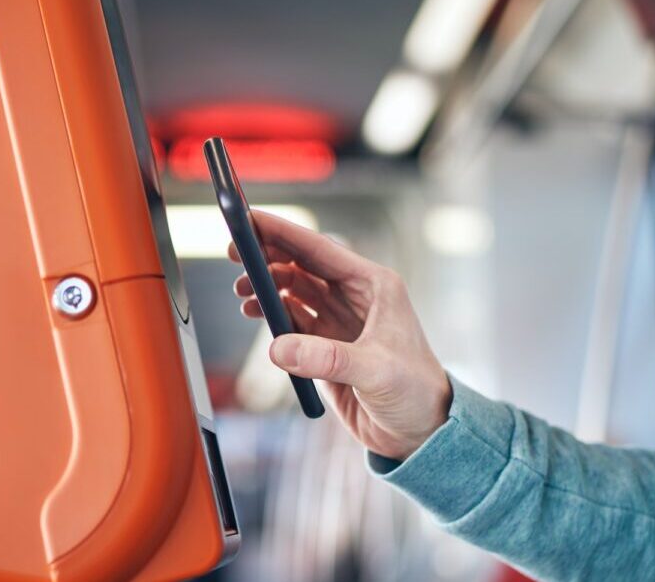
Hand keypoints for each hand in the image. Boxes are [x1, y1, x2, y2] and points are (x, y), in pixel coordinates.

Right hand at [231, 211, 452, 460]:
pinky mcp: (326, 346)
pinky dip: (270, 314)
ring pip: (293, 289)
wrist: (420, 433)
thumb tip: (278, 348)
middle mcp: (356, 297)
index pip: (320, 249)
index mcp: (375, 286)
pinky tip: (254, 314)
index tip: (249, 220)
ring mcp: (339, 320)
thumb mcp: (375, 371)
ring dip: (266, 287)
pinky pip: (291, 320)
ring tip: (242, 293)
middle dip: (267, 257)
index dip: (283, 233)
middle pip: (302, 264)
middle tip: (234, 255)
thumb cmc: (416, 393)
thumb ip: (327, 358)